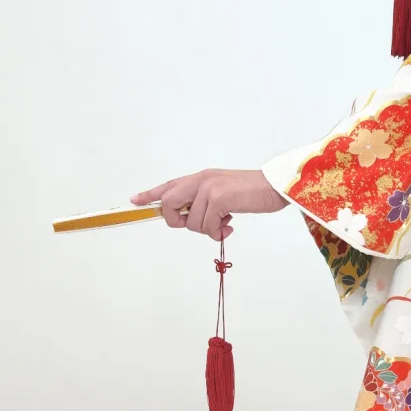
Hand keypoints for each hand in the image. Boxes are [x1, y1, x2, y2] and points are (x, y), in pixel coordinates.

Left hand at [130, 168, 289, 241]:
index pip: (169, 185)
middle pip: (170, 204)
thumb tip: (192, 219)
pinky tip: (230, 226)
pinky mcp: (219, 198)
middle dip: (179, 221)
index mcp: (201, 177)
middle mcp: (201, 180)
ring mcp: (208, 188)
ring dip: (208, 230)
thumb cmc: (253, 192)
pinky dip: (217, 232)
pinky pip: (207, 225)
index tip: (135, 201)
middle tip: (201, 225)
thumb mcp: (225, 193)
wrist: (275, 186)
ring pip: (191, 222)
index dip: (150, 195)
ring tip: (225, 223)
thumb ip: (206, 201)